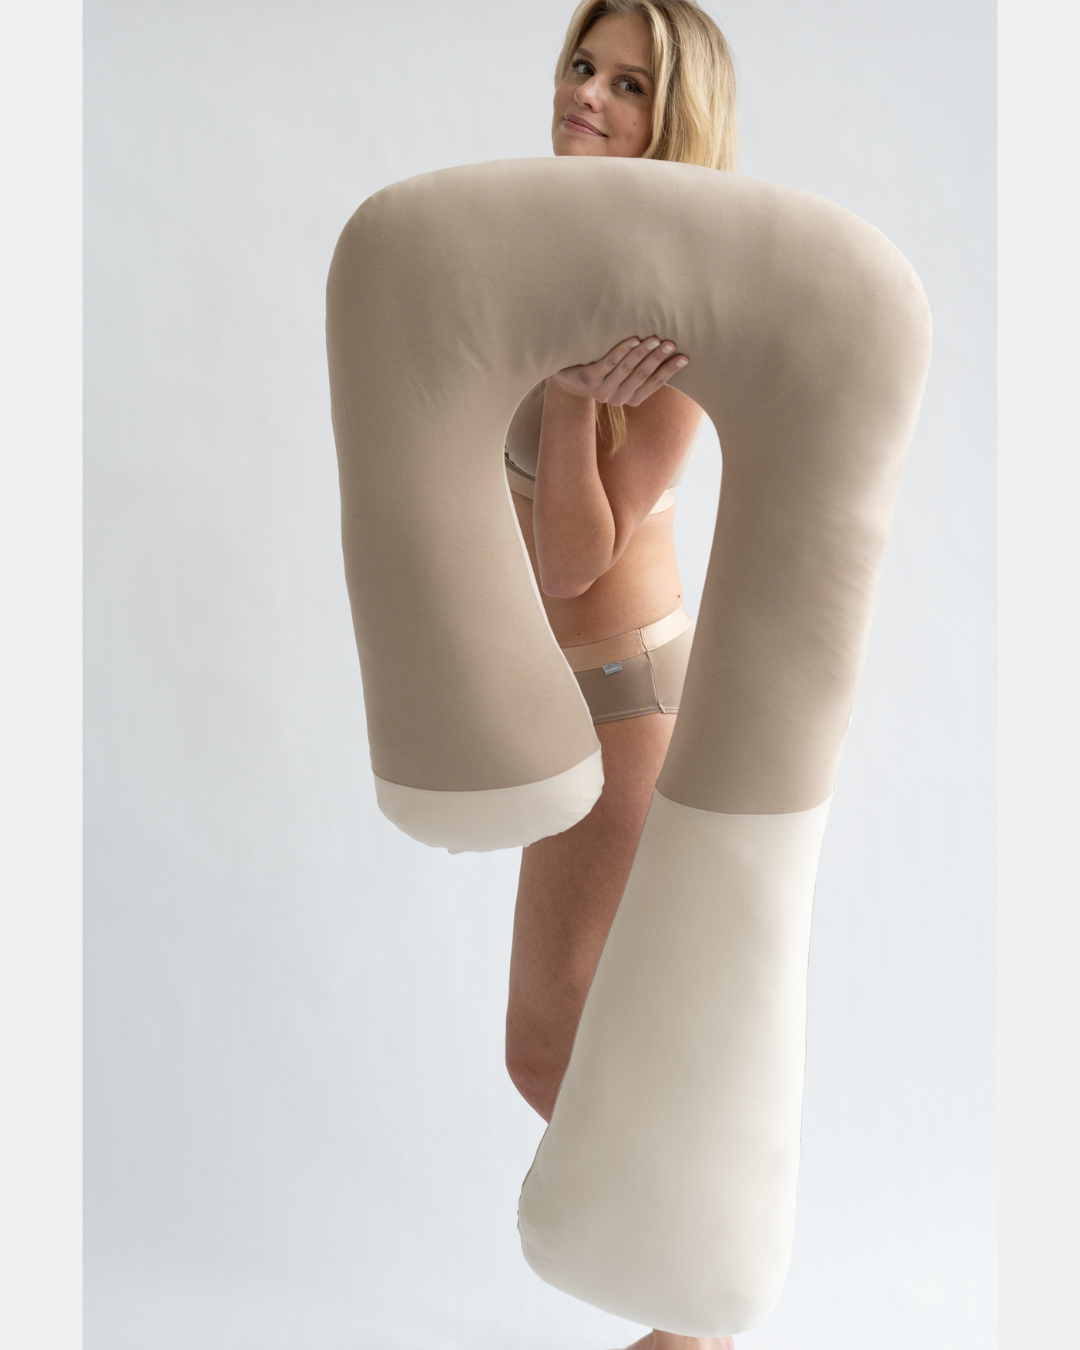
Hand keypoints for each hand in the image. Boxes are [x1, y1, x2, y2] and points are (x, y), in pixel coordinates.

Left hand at [548, 335, 689, 406]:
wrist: (568, 380)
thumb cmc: (605, 373)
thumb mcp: (624, 376)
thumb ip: (642, 369)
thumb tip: (671, 352)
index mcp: (631, 399)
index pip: (654, 384)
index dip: (669, 371)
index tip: (684, 358)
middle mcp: (617, 398)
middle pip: (642, 375)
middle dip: (658, 359)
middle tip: (671, 343)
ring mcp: (602, 390)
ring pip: (627, 369)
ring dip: (642, 353)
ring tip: (655, 339)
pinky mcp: (588, 380)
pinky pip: (608, 363)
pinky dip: (622, 351)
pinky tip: (633, 339)